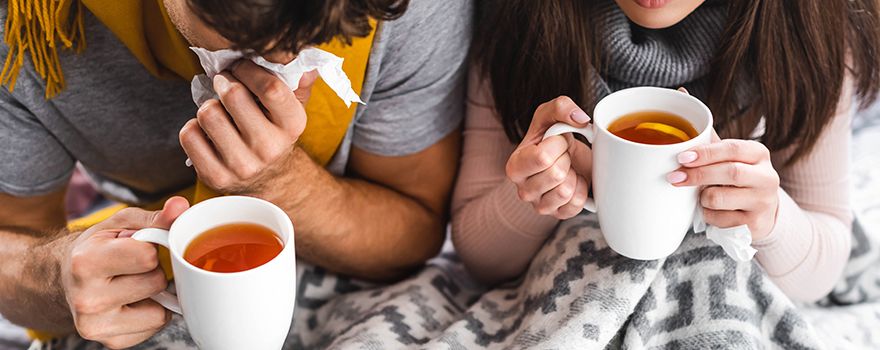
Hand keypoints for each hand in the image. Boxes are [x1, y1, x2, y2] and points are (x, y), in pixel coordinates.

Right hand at [61, 197, 188, 348]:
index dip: (150, 248)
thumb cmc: (99, 247)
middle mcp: (87, 299)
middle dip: (153, 271)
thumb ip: (156, 217)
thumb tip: (181, 207)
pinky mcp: (112, 342)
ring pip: (160, 309)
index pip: (147, 257)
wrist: (66, 279)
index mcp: (85, 263)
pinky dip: (151, 312)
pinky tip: (132, 302)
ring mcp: (97, 325)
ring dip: (155, 294)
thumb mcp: (122, 223)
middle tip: (132, 267)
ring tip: (132, 283)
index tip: (138, 245)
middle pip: (156, 282)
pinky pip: (156, 325)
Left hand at [179, 60, 318, 195]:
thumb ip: (298, 81)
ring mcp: (242, 165)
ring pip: (207, 114)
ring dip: (208, 106)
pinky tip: (207, 132)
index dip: (248, 69)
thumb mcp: (292, 108)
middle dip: (224, 82)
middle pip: (232, 95)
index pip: (270, 88)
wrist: (269, 179)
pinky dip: (193, 127)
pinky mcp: (216, 176)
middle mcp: (270, 148)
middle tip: (225, 84)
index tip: (239, 67)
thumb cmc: (275, 132)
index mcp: (292, 126)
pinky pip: (189, 135)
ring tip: (218, 112)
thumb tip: (303, 60)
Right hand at [507, 96, 591, 218]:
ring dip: (574, 175)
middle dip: (567, 159)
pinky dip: (581, 190)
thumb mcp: (552, 116)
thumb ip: (561, 107)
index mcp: (515, 166)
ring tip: (568, 169)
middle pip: (556, 175)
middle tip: (564, 156)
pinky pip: (576, 204)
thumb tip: (580, 118)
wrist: (567, 159)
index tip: (558, 141)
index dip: (559, 144)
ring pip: (566, 192)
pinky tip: (574, 181)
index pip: (542, 157)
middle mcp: (522, 190)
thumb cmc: (554, 138)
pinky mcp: (558, 215)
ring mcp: (540, 206)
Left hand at [667, 137, 780, 239]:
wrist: (762, 212)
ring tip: (702, 196)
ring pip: (719, 198)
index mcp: (759, 154)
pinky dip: (708, 215)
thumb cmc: (739, 180)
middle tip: (675, 177)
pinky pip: (719, 219)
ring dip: (702, 198)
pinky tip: (712, 211)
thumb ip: (713, 146)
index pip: (733, 148)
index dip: (706, 153)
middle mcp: (767, 177)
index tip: (682, 158)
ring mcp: (763, 202)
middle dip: (698, 174)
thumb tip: (687, 133)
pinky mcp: (755, 224)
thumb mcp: (732, 159)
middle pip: (730, 172)